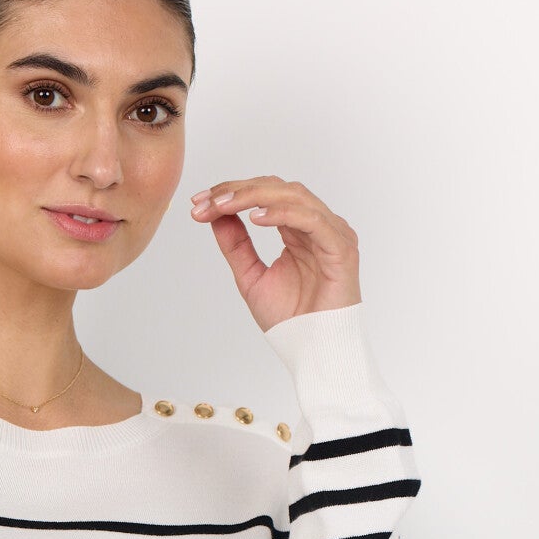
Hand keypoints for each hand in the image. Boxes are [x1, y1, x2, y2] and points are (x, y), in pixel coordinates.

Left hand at [189, 175, 360, 332]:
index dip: (232, 192)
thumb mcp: (250, 275)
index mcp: (299, 229)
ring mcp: (332, 234)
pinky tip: (254, 219)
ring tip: (223, 205)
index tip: (198, 202)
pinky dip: (282, 214)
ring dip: (254, 196)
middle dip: (238, 191)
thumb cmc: (290, 319)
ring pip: (294, 196)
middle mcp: (317, 225)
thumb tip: (215, 214)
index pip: (266, 195)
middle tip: (205, 202)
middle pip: (278, 188)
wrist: (312, 349)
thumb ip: (236, 245)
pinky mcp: (341, 248)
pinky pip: (312, 220)